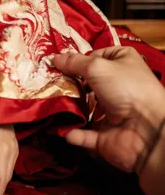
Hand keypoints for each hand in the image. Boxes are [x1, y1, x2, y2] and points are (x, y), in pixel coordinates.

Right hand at [53, 46, 164, 171]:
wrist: (148, 130)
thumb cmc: (126, 87)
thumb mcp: (97, 66)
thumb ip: (73, 63)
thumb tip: (53, 58)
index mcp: (121, 63)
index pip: (95, 57)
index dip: (77, 60)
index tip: (56, 63)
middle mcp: (117, 86)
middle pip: (86, 83)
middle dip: (68, 84)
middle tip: (47, 83)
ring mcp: (111, 113)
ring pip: (84, 109)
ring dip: (67, 108)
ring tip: (48, 103)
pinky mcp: (106, 136)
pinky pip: (85, 134)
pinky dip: (72, 132)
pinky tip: (59, 128)